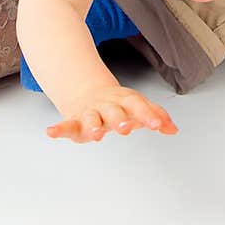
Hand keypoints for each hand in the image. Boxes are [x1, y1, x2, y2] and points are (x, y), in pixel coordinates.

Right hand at [46, 86, 178, 143]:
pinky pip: (66, 125)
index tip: (158, 125)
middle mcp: (107, 106)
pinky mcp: (74, 122)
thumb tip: (173, 129)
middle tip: (126, 127)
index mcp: (124, 101)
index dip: (149, 114)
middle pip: (114, 112)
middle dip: (120, 119)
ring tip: (95, 134)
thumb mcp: (136, 107)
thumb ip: (156, 116)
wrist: (87, 91)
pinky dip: (58, 129)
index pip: (138, 105)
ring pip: (91, 118)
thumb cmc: (116, 104)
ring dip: (93, 125)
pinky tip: (51, 132)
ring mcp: (90, 113)